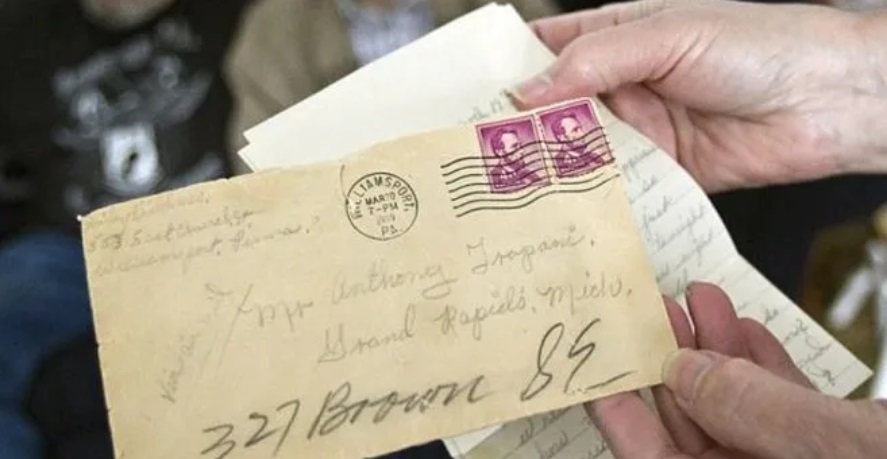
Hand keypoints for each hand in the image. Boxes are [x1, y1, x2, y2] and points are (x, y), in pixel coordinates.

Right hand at [512, 0, 886, 191]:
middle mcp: (622, 85)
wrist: (830, 100)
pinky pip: (616, 187)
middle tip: (476, 153)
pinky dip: (591, 198)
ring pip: (579, 152)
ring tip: (509, 187)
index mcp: (617, 38)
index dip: (506, 71)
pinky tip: (564, 209)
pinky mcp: (661, 172)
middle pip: (555, 109)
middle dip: (519, 130)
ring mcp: (641, 130)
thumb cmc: (759, 45)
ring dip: (551, 168)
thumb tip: (527, 91)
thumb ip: (595, 62)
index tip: (465, 97)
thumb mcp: (668, 35)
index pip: (545, 51)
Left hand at [585, 283, 886, 457]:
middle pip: (694, 425)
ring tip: (700, 299)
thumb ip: (754, 409)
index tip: (594, 365)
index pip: (654, 458)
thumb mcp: (831, 447)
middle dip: (673, 360)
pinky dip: (764, 365)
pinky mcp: (832, 447)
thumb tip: (685, 372)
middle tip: (652, 310)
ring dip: (719, 351)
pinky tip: (746, 327)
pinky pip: (783, 408)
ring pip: (740, 409)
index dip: (618, 413)